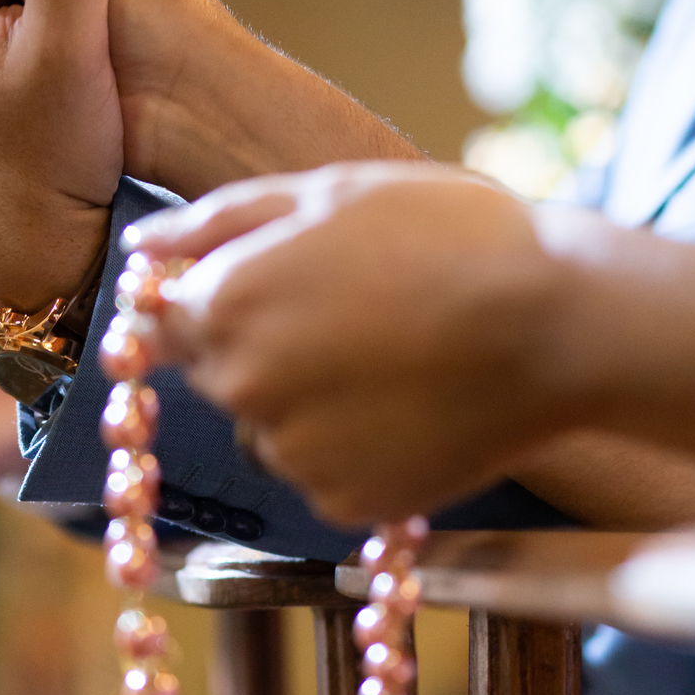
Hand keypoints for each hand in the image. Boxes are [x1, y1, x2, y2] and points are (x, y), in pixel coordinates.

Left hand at [124, 163, 585, 524]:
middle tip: (355, 318)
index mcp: (223, 305)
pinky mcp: (338, 503)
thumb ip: (217, 222)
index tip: (268, 294)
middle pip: (217, 380)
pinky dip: (352, 453)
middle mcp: (240, 389)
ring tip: (393, 363)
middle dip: (262, 352)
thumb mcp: (329, 192)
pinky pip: (320, 477)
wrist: (554, 325)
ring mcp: (289, 454)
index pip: (160, 325)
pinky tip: (408, 409)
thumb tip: (140, 246)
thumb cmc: (448, 237)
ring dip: (307, 408)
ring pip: (269, 434)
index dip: (208, 306)